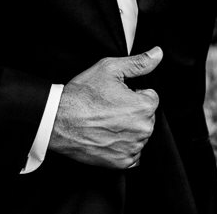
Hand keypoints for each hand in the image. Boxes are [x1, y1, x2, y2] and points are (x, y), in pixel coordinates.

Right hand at [48, 47, 162, 168]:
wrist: (58, 120)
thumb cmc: (82, 95)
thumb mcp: (110, 68)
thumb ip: (139, 63)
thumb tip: (158, 53)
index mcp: (144, 106)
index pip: (151, 97)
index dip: (133, 94)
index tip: (117, 96)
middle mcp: (143, 129)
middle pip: (147, 117)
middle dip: (133, 112)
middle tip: (109, 108)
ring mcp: (133, 148)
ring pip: (139, 135)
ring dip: (128, 129)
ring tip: (106, 122)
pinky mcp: (122, 162)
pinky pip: (132, 154)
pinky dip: (123, 147)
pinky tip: (108, 137)